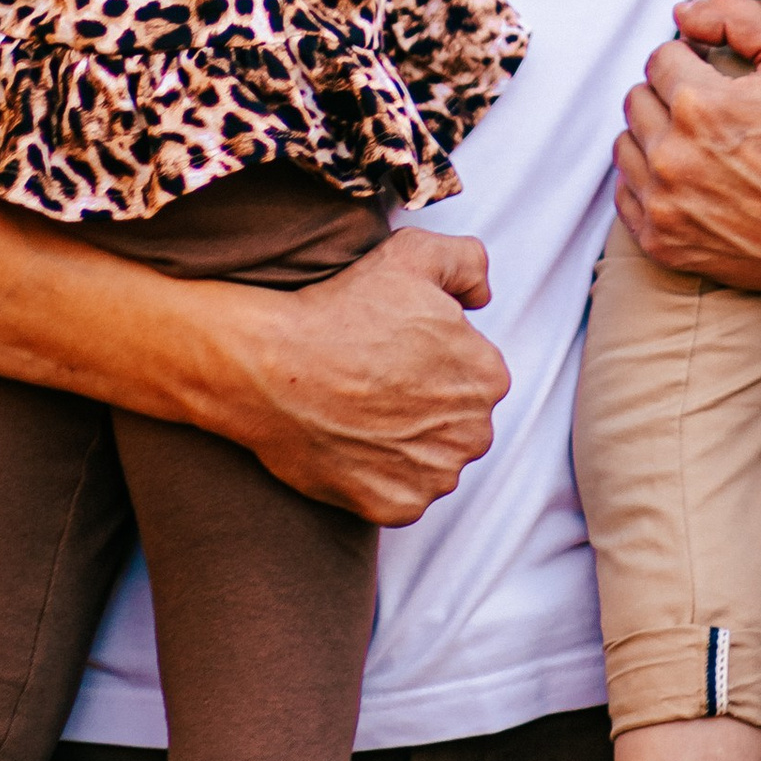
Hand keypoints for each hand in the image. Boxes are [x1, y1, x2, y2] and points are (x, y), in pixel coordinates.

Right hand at [221, 227, 508, 523]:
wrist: (274, 367)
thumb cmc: (343, 309)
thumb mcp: (414, 253)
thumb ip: (469, 262)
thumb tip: (481, 299)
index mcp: (487, 376)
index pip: (472, 372)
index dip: (433, 357)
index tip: (395, 350)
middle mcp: (473, 432)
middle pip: (457, 420)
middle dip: (427, 404)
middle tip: (376, 381)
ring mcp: (435, 476)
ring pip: (432, 459)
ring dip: (406, 443)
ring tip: (361, 412)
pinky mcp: (397, 507)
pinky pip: (400, 494)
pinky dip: (380, 476)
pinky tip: (352, 442)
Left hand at [612, 0, 760, 337]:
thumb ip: (736, 17)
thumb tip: (680, 13)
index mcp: (700, 104)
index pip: (660, 57)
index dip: (691, 58)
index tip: (716, 73)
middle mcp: (672, 157)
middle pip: (637, 98)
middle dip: (669, 94)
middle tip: (711, 109)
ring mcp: (663, 205)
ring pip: (626, 145)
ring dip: (654, 135)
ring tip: (700, 142)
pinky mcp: (661, 243)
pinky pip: (626, 195)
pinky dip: (648, 181)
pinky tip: (689, 178)